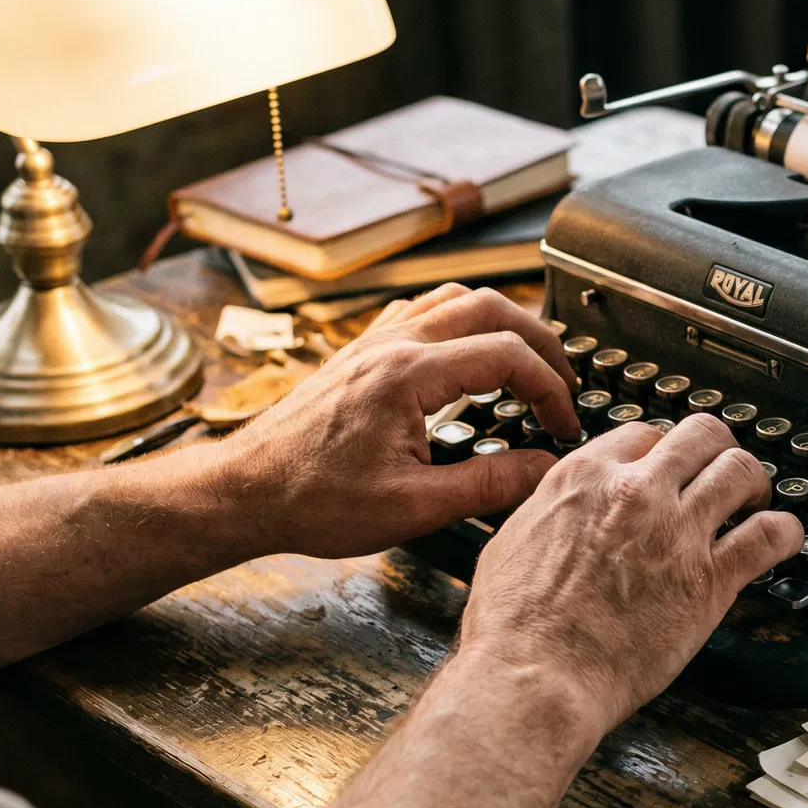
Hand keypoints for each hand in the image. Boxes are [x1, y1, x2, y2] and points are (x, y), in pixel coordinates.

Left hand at [208, 284, 582, 558]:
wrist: (244, 491)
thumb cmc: (312, 500)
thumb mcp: (413, 508)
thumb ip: (488, 485)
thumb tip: (545, 470)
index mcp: (407, 375)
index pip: (506, 355)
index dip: (550, 389)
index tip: (563, 426)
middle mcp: (391, 344)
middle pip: (490, 307)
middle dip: (539, 342)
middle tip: (562, 384)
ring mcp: (373, 342)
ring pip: (455, 298)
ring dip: (502, 323)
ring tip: (527, 364)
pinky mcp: (360, 351)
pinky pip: (421, 310)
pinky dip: (460, 323)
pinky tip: (467, 359)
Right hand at [455, 413, 804, 733]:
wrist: (535, 677)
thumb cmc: (513, 628)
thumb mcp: (510, 543)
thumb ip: (548, 513)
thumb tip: (558, 509)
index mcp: (584, 478)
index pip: (642, 435)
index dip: (662, 451)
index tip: (670, 470)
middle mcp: (636, 492)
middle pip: (701, 434)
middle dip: (716, 449)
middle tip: (719, 472)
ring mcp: (677, 533)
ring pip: (740, 472)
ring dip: (755, 482)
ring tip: (756, 500)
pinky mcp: (709, 580)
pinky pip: (768, 536)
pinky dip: (785, 531)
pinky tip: (785, 538)